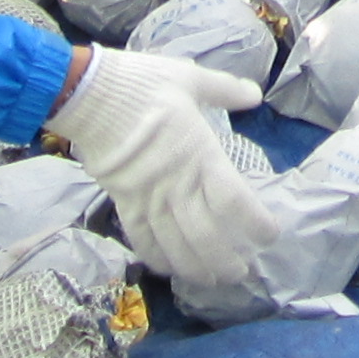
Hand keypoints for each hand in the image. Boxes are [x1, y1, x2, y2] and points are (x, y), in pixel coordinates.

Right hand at [46, 47, 279, 303]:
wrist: (89, 93)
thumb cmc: (143, 84)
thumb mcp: (190, 77)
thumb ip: (224, 89)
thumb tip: (255, 94)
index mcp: (200, 154)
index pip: (235, 202)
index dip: (256, 224)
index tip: (269, 234)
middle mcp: (177, 183)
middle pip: (207, 236)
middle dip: (228, 259)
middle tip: (243, 271)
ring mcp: (148, 197)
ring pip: (176, 245)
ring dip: (197, 268)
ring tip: (213, 280)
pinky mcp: (123, 201)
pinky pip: (141, 238)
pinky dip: (156, 258)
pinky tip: (169, 270)